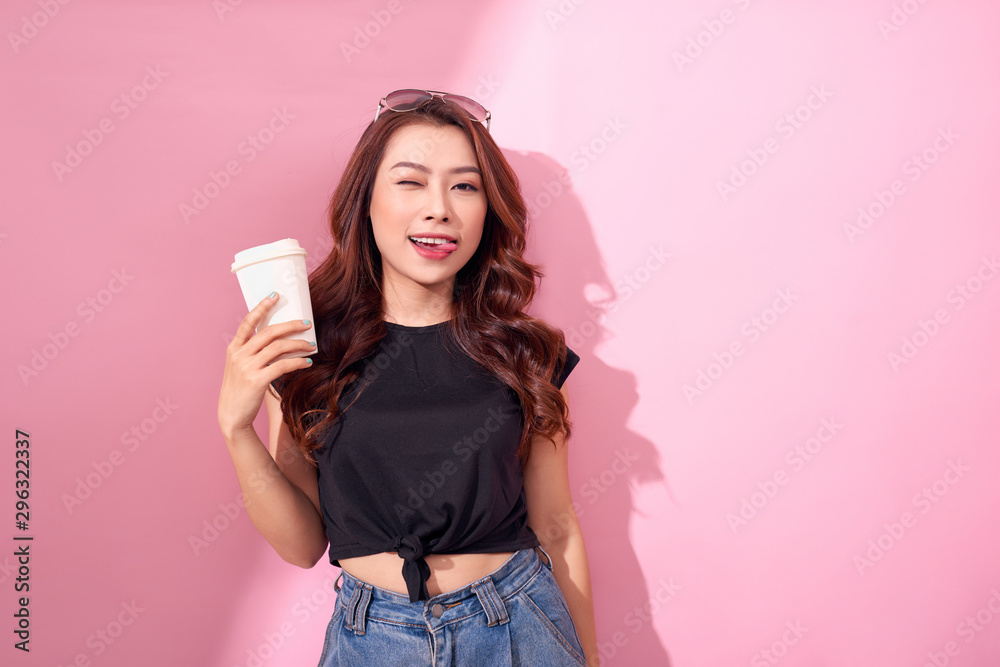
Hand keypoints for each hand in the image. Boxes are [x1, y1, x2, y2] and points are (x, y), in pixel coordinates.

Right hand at [218, 292, 314, 440]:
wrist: (231, 416)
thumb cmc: (240, 391)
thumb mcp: (240, 367)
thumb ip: (253, 353)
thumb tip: (279, 341)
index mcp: (234, 348)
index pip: (247, 322)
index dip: (262, 307)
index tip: (275, 296)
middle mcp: (239, 355)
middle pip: (269, 332)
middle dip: (290, 325)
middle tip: (307, 323)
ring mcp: (247, 367)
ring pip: (278, 347)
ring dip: (298, 344)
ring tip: (311, 345)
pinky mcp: (257, 380)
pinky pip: (282, 366)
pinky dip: (297, 362)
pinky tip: (307, 362)